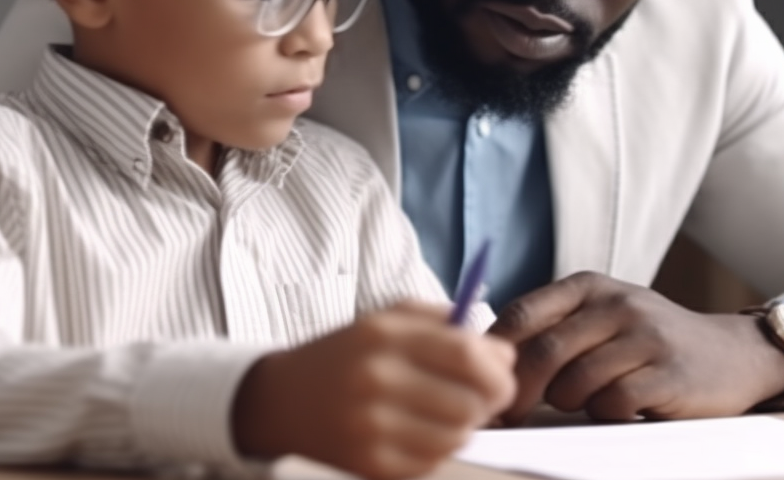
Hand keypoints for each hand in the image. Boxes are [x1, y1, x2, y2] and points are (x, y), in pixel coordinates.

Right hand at [232, 300, 515, 479]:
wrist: (280, 401)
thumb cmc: (346, 355)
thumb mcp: (386, 319)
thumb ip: (447, 325)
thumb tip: (503, 353)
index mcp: (383, 335)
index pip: (467, 355)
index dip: (497, 368)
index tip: (501, 372)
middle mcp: (376, 380)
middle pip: (470, 401)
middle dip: (488, 401)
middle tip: (481, 397)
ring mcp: (371, 427)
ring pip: (457, 436)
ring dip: (464, 426)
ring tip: (444, 412)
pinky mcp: (369, 464)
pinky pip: (433, 461)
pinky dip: (438, 449)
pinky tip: (420, 432)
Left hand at [489, 272, 783, 423]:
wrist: (732, 355)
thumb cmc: (648, 343)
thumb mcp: (602, 317)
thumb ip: (553, 328)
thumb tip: (485, 360)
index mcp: (589, 286)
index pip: (523, 313)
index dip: (495, 353)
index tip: (480, 380)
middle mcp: (617, 304)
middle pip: (544, 352)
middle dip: (519, 390)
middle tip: (510, 413)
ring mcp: (646, 337)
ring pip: (576, 382)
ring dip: (569, 402)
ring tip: (586, 399)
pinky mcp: (669, 374)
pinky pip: (612, 403)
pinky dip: (605, 412)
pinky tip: (619, 406)